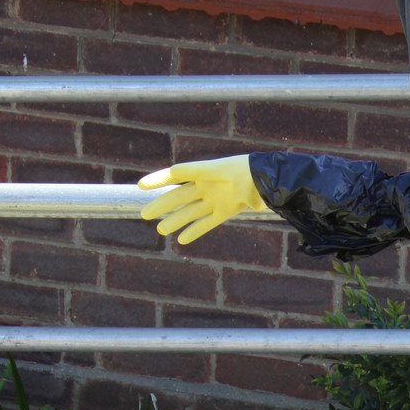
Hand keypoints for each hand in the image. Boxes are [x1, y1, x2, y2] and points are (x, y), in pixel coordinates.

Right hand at [139, 154, 268, 245]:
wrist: (268, 180)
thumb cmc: (245, 170)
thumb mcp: (219, 169)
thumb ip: (198, 171)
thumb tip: (174, 171)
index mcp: (202, 172)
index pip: (174, 176)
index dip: (158, 180)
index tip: (141, 186)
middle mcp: (206, 186)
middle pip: (179, 197)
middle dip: (161, 205)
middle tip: (144, 214)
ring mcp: (215, 200)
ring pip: (190, 212)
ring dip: (175, 221)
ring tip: (160, 230)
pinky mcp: (226, 211)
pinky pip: (207, 223)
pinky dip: (195, 231)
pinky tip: (182, 240)